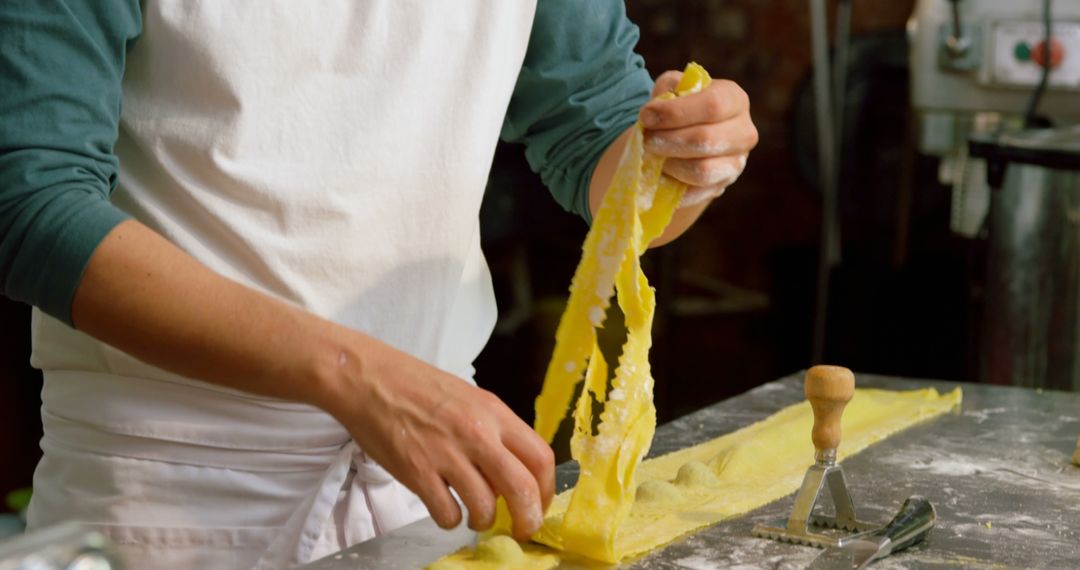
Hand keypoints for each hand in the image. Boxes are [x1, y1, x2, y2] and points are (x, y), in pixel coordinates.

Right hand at [322, 337, 554, 540]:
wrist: (370, 379)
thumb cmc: (418, 387)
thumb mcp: (470, 398)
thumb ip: (494, 432)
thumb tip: (510, 474)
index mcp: (494, 412)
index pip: (540, 457)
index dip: (548, 489)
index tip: (541, 504)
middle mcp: (476, 433)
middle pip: (522, 488)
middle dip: (528, 518)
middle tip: (522, 530)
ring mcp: (446, 454)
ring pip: (484, 507)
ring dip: (484, 520)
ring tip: (474, 516)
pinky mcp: (417, 472)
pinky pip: (447, 513)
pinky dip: (450, 520)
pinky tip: (444, 508)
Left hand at [640, 71, 757, 206]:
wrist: (683, 138)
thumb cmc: (678, 108)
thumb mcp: (671, 89)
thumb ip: (665, 91)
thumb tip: (654, 112)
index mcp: (734, 99)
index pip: (712, 105)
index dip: (675, 112)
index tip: (645, 117)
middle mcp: (743, 131)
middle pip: (705, 139)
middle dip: (668, 141)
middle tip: (646, 140)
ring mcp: (737, 163)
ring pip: (701, 170)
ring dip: (669, 164)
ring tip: (652, 156)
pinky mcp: (722, 186)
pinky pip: (695, 192)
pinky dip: (672, 185)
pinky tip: (659, 174)